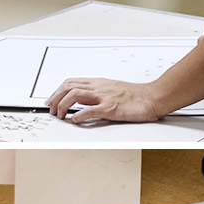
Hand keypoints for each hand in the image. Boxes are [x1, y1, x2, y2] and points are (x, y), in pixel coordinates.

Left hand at [46, 78, 164, 124]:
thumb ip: (96, 94)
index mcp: (98, 83)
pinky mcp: (111, 108)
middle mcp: (99, 87)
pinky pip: (90, 110)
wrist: (152, 97)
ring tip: (60, 115)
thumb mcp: (111, 89)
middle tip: (51, 110)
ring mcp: (104, 97)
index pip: (71, 82)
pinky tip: (74, 120)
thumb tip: (81, 101)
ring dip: (63, 106)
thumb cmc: (135, 95)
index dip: (57, 91)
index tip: (51, 100)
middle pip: (69, 87)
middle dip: (55, 98)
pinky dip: (78, 116)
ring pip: (75, 95)